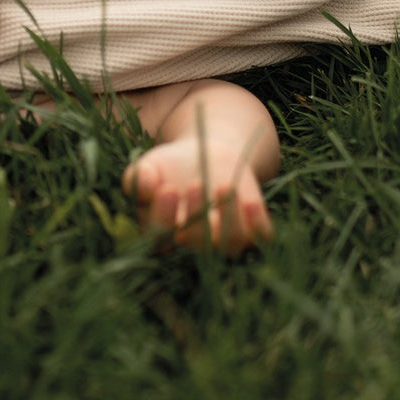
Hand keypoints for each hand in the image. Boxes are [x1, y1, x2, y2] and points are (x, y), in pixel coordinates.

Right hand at [122, 137, 273, 255]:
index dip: (164, 218)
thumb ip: (139, 176)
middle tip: (195, 183)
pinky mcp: (252, 229)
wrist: (204, 152)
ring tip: (222, 186)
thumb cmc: (169, 166)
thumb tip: (142, 185)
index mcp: (162, 237)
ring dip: (229, 220)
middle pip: (197, 247)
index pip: (160, 239)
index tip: (168, 189)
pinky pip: (260, 237)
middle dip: (197, 217)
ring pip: (231, 246)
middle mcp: (194, 247)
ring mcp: (226, 240)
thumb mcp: (150, 166)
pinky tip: (249, 202)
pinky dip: (257, 225)